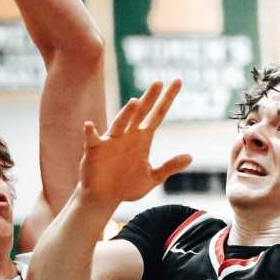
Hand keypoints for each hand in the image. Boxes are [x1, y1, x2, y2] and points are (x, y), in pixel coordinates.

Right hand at [80, 80, 191, 204]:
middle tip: (158, 82)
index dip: (167, 99)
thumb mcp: (152, 177)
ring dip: (126, 113)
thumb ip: (169, 166)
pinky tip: (89, 126)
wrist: (104, 198)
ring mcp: (111, 141)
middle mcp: (128, 135)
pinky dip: (90, 132)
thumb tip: (190, 156)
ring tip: (135, 102)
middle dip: (149, 98)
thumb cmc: (127, 186)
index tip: (177, 81)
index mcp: (142, 139)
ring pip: (120, 123)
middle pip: (140, 113)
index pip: (158, 114)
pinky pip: (92, 139)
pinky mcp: (94, 150)